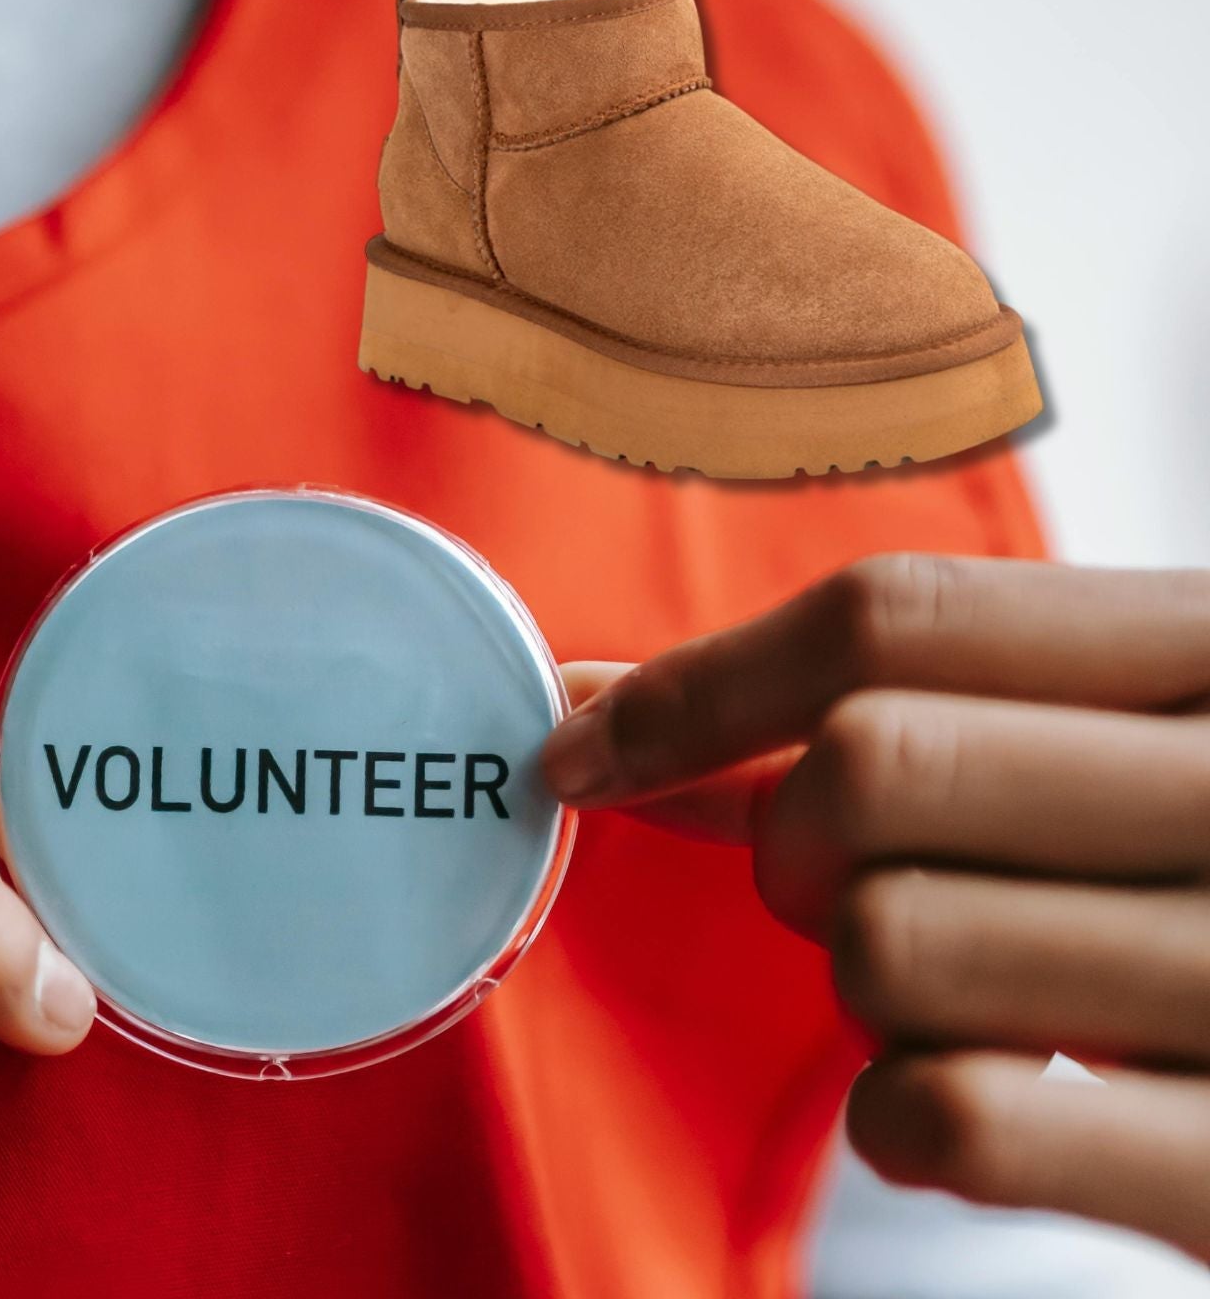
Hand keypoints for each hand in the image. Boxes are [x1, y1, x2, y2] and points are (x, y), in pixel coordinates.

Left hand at [542, 556, 1209, 1261]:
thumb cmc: (1198, 872)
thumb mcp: (1105, 748)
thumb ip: (900, 711)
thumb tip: (609, 716)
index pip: (894, 614)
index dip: (700, 682)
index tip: (584, 746)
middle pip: (869, 767)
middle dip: (788, 842)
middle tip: (836, 887)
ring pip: (886, 941)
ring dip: (861, 984)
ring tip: (956, 993)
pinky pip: (950, 1115)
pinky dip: (900, 1117)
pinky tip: (962, 1102)